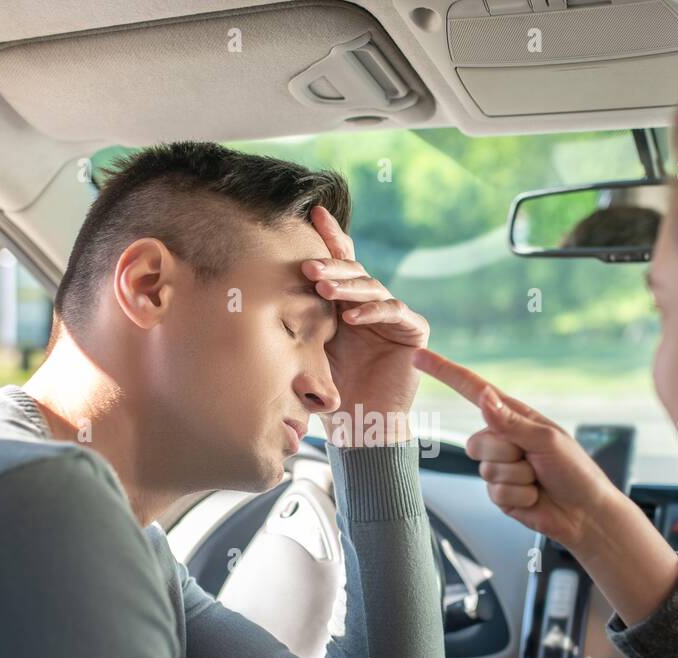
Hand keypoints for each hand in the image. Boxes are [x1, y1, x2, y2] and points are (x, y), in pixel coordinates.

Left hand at [303, 205, 428, 444]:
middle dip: (330, 265)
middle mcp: (371, 304)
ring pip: (372, 287)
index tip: (313, 212)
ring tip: (323, 288)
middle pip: (354, 271)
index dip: (330, 237)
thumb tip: (263, 286)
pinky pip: (394, 312)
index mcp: (346, 302)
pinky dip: (372, 312)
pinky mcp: (414, 331)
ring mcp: (394, 315)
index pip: (339, 263)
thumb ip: (301, 317)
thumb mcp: (309, 347)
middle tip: (307, 266)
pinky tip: (351, 317)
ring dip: (347, 285)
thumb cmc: (331, 390)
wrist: (361, 426)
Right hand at [414, 347, 677, 623]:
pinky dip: (518, 496)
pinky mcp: (499, 492)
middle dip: (506, 455)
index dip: (444, 373)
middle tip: (534, 462)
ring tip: (538, 480)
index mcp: (514, 416)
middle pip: (476, 441)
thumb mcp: (547, 440)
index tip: (419, 357)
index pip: (472, 390)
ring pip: (485, 469)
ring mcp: (499, 467)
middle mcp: (503, 438)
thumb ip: (511, 421)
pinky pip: (493, 492)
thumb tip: (484, 396)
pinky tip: (534, 496)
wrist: (585, 514)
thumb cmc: (575, 471)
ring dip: (517, 478)